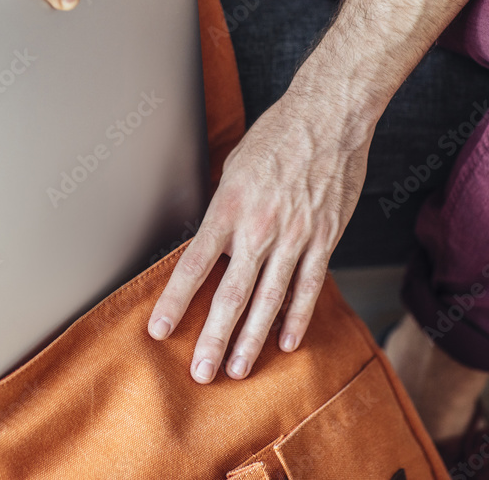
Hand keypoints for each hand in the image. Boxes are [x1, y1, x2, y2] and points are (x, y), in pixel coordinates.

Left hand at [147, 82, 371, 382]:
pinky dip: (296, 317)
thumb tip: (214, 243)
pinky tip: (285, 342)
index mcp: (228, 207)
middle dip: (213, 338)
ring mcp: (295, 237)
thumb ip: (224, 210)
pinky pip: (308, 286)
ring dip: (251, 340)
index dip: (175, 302)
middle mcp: (259, 228)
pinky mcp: (324, 239)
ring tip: (237, 369)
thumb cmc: (277, 136)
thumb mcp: (234, 168)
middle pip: (231, 295)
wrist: (329, 116)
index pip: (194, 265)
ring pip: (268, 300)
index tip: (160, 330)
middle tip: (200, 372)